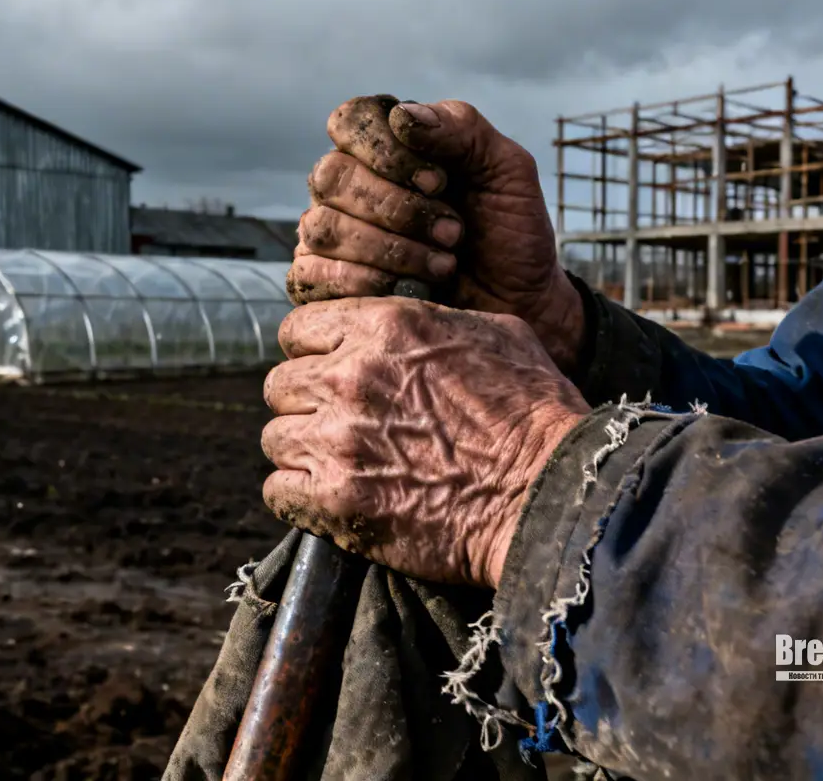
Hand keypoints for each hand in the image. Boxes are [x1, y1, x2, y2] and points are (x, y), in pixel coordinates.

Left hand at [261, 297, 589, 587]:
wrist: (548, 494)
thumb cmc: (536, 414)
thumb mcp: (496, 334)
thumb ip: (432, 323)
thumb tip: (407, 325)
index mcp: (385, 327)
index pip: (298, 328)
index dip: (312, 352)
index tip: (329, 372)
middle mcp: (351, 377)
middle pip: (280, 383)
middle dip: (304, 403)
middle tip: (335, 424)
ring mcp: (339, 440)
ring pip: (275, 437)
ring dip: (300, 451)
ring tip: (337, 464)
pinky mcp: (337, 499)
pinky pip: (278, 491)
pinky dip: (298, 497)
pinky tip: (330, 498)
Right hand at [289, 95, 586, 375]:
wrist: (518, 305)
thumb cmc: (510, 234)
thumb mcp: (506, 170)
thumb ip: (461, 129)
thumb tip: (401, 115)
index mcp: (385, 146)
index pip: (351, 121)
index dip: (385, 149)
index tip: (439, 181)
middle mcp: (349, 186)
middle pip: (331, 175)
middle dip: (395, 207)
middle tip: (452, 232)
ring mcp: (332, 235)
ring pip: (323, 227)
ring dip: (388, 249)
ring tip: (444, 265)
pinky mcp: (324, 283)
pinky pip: (314, 273)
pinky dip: (363, 280)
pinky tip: (406, 288)